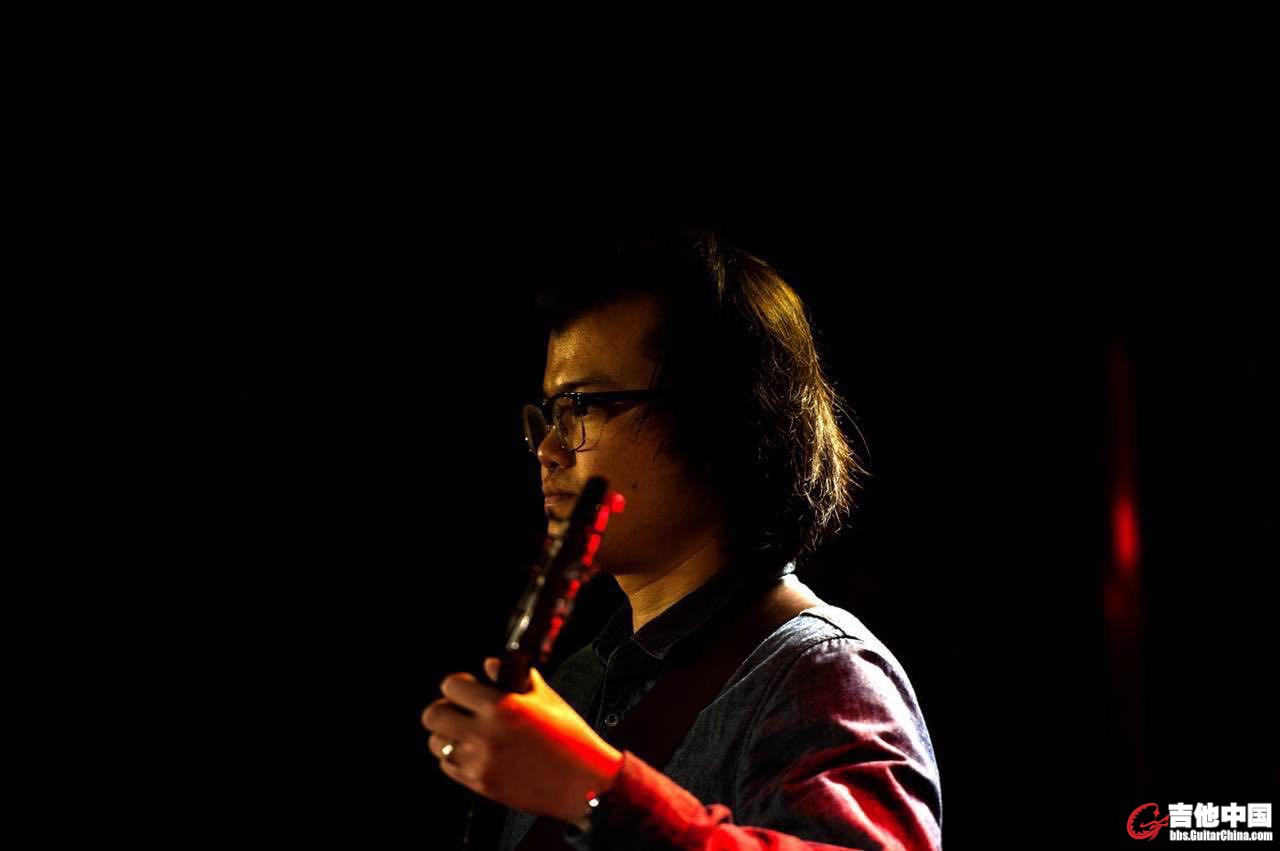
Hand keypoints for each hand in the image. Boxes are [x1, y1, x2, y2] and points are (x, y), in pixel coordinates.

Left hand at [421, 658, 622, 823]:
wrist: (584, 784)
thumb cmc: (571, 738)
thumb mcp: (546, 698)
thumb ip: (514, 677)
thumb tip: (489, 665)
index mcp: (502, 707)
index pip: (452, 686)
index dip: (459, 684)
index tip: (467, 687)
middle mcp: (485, 734)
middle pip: (433, 715)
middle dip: (446, 708)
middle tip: (461, 710)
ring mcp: (480, 762)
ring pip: (436, 743)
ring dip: (448, 735)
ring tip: (468, 733)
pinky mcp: (481, 784)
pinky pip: (448, 766)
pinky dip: (456, 758)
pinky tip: (475, 752)